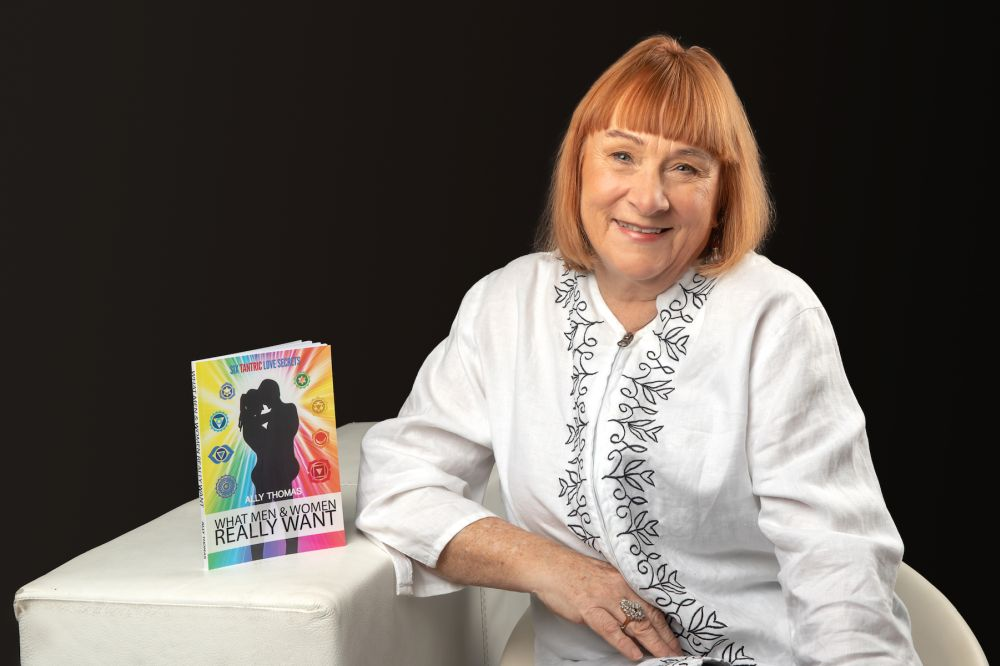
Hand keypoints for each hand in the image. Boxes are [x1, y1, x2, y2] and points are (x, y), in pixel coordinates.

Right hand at [531, 547, 683, 660]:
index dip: (666, 624)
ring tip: (665, 656)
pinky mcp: (589, 609)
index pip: (652, 604)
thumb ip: (621, 589)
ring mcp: (604, 598)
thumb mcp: (605, 574)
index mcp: (624, 578)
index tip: (675, 638)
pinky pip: (611, 630)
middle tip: (676, 652)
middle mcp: (618, 587)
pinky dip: (624, 643)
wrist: (549, 565)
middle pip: (649, 617)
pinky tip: (635, 654)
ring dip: (652, 643)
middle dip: (665, 638)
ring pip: (635, 624)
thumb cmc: (573, 571)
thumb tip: (635, 609)